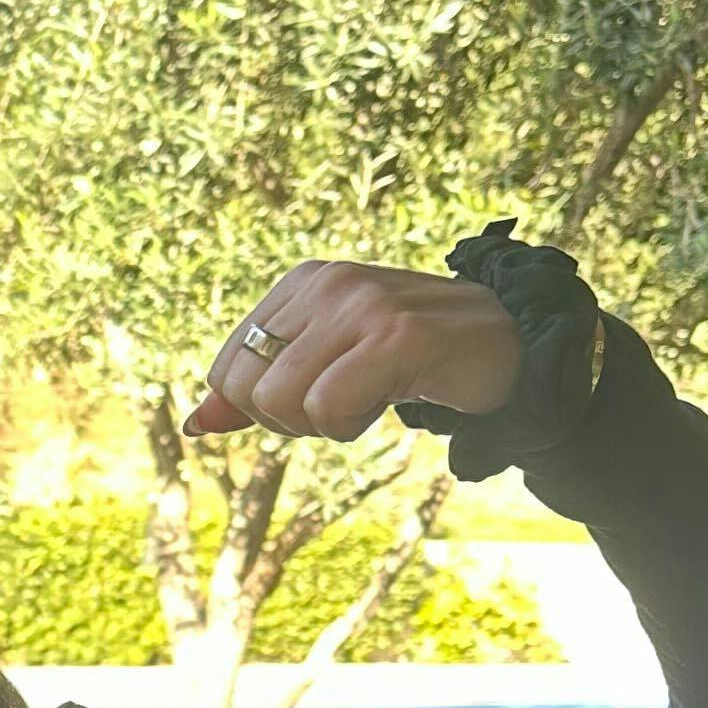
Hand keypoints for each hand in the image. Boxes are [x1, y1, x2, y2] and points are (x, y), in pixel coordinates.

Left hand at [184, 261, 521, 441]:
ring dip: (325, 424)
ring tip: (373, 395)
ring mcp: (362, 304)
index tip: (319, 395)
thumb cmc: (414, 360)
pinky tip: (393, 397)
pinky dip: (352, 424)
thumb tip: (195, 423)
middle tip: (346, 402)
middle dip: (287, 420)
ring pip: (281, 400)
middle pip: (246, 389)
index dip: (263, 408)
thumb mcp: (326, 367)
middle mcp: (328, 282)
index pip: (227, 371)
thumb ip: (260, 391)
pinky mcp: (398, 334)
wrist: (511, 347)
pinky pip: (327, 406)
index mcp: (302, 282)